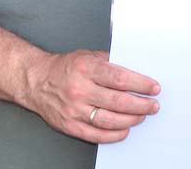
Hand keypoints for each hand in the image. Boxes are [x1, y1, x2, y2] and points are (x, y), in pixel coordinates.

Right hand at [23, 49, 159, 143]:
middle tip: (153, 105)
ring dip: (131, 120)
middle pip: (118, 102)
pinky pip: (96, 135)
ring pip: (109, 120)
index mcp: (86, 69)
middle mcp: (79, 90)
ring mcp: (74, 110)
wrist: (36, 81)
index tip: (154, 88)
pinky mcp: (69, 125)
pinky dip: (114, 135)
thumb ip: (110, 62)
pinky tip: (125, 130)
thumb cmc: (65, 67)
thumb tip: (136, 69)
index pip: (120, 78)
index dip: (140, 84)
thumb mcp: (88, 55)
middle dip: (141, 105)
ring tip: (142, 116)